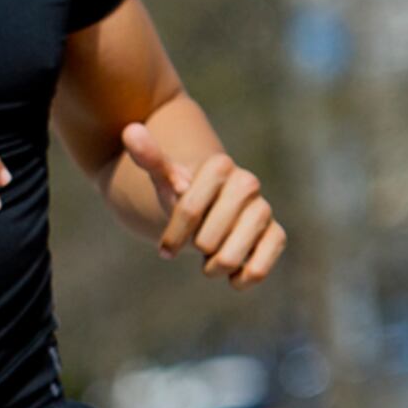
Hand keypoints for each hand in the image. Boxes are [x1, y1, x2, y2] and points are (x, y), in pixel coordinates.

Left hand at [122, 123, 284, 284]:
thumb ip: (149, 158)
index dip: (174, 234)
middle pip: (207, 239)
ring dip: (214, 267)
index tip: (165, 249)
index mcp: (219, 165)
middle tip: (194, 246)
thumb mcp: (163, 179)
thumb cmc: (183, 196)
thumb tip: (131, 130)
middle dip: (194, 249)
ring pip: (232, 255)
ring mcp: (263, 209)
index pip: (188, 208)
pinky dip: (245, 277)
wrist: (209, 210)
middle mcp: (248, 183)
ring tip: (210, 263)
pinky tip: (234, 277)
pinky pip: (261, 266)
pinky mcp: (276, 234)